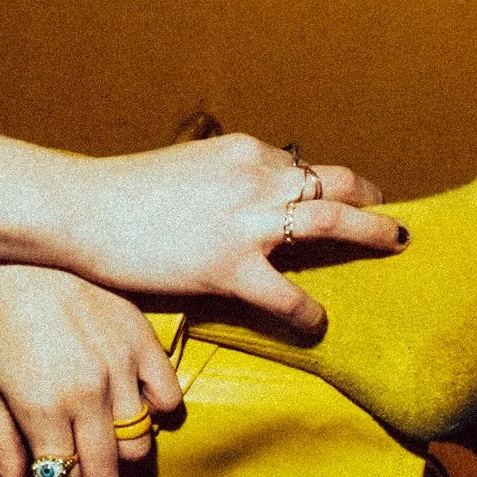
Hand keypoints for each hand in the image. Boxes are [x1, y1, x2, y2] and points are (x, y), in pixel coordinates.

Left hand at [0, 263, 180, 476]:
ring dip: (120, 458)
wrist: (21, 245)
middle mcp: (87, 396)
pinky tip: (140, 409)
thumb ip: (2, 443)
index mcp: (42, 409)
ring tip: (102, 447)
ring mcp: (120, 368)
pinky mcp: (142, 340)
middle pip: (103, 475)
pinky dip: (158, 412)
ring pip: (139, 445)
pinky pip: (169, 396)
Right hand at [63, 135, 400, 330]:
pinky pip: (288, 296)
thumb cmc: (120, 192)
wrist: (81, 209)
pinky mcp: (230, 268)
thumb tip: (234, 205)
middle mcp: (254, 178)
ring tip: (394, 244)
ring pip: (330, 224)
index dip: (321, 184)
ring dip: (370, 233)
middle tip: (391, 216)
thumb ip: (218, 182)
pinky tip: (318, 323)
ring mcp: (247, 223)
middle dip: (368, 200)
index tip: (339, 194)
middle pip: (331, 185)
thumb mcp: (181, 168)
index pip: (296, 166)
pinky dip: (310, 312)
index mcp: (241, 153)